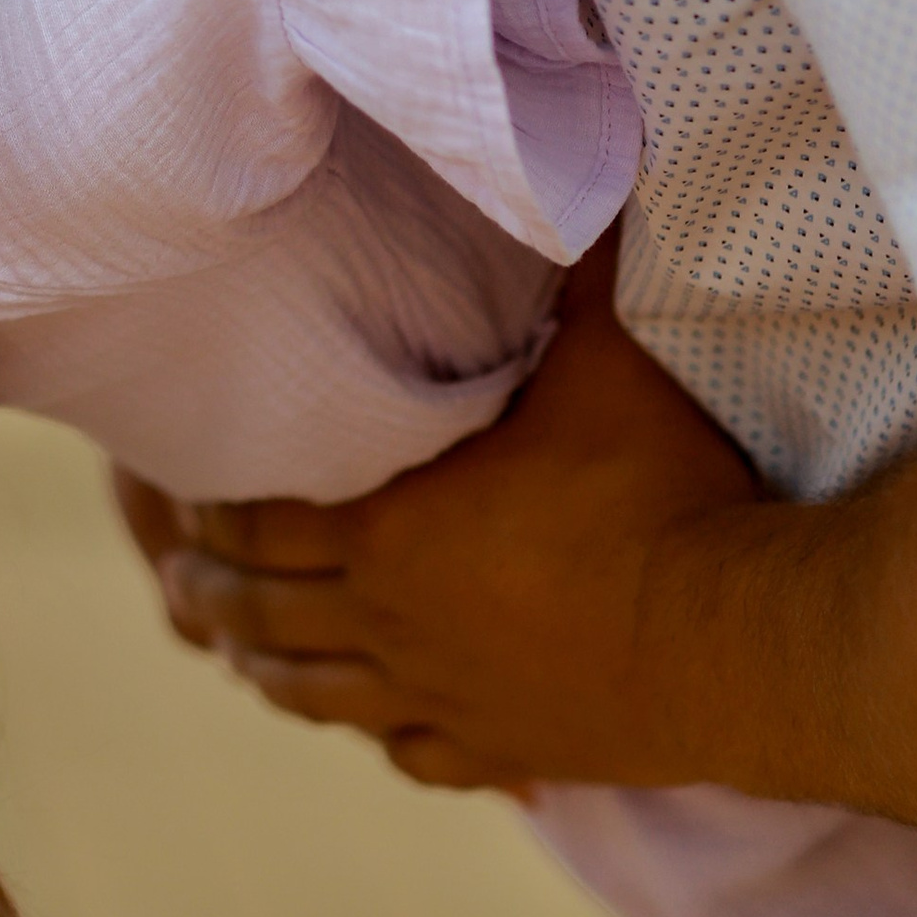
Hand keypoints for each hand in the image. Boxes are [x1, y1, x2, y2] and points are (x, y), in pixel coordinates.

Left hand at [112, 257, 763, 791]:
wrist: (737, 642)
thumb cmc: (661, 489)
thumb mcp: (608, 353)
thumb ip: (572, 264)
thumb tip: (568, 161)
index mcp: (389, 527)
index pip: (258, 520)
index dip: (210, 507)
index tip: (182, 491)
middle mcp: (393, 620)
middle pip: (265, 612)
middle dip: (212, 589)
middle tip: (179, 575)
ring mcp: (445, 695)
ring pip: (321, 695)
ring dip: (271, 670)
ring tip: (242, 658)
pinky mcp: (505, 750)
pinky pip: (413, 754)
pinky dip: (380, 734)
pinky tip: (380, 726)